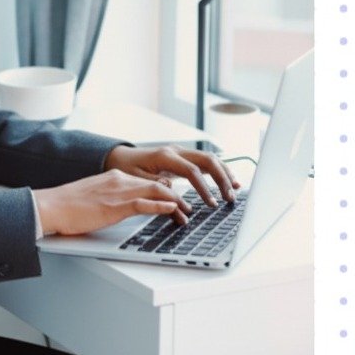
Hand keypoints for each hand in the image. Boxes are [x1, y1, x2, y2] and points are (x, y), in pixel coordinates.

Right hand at [33, 168, 192, 236]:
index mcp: (115, 177)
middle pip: (157, 185)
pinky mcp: (115, 205)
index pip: (148, 182)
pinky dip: (162, 206)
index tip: (176, 201)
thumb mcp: (95, 197)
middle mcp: (120, 180)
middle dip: (177, 197)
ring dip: (176, 203)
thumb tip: (122, 209)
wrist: (51, 205)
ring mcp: (118, 191)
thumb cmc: (68, 206)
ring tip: (187, 213)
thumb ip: (112, 199)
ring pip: (156, 191)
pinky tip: (172, 210)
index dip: (166, 191)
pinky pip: (144, 203)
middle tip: (188, 209)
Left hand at [104, 144, 240, 206]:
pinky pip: (205, 161)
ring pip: (209, 158)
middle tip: (230, 198)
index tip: (211, 204)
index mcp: (165, 156)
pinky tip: (229, 181)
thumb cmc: (126, 169)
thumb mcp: (136, 179)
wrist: (119, 156)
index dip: (204, 188)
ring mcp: (181, 152)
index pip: (192, 171)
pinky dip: (219, 170)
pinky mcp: (183, 157)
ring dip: (224, 173)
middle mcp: (176, 150)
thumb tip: (174, 194)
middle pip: (207, 160)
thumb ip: (155, 186)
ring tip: (235, 190)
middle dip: (221, 178)